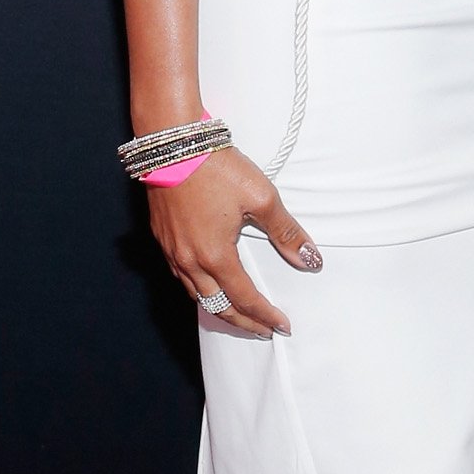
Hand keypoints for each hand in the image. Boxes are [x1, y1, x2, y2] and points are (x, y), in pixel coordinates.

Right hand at [147, 145, 317, 338]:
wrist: (172, 143)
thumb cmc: (217, 167)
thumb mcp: (262, 198)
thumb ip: (286, 233)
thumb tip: (311, 259)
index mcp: (215, 257)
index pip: (245, 299)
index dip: (266, 315)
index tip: (283, 325)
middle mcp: (189, 261)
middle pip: (218, 306)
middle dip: (243, 322)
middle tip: (263, 330)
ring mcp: (172, 251)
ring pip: (196, 295)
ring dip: (220, 308)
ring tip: (240, 314)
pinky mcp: (162, 238)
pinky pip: (181, 277)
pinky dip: (199, 290)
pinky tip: (209, 284)